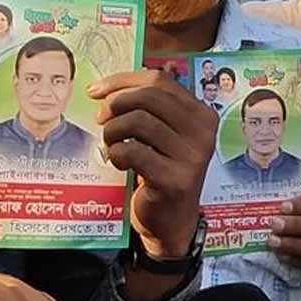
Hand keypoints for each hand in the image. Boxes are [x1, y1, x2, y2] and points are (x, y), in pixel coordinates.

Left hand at [89, 69, 215, 258]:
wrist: (171, 220)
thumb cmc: (161, 170)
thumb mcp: (164, 135)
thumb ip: (149, 109)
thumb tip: (107, 87)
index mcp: (202, 114)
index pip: (160, 81)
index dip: (123, 81)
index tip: (96, 91)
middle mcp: (203, 132)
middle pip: (149, 96)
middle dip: (115, 104)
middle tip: (101, 120)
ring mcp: (192, 156)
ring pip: (138, 121)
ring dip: (112, 130)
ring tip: (110, 143)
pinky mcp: (175, 180)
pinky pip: (133, 152)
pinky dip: (116, 153)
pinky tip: (117, 161)